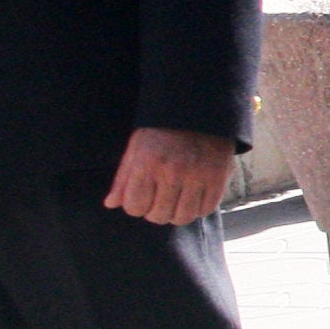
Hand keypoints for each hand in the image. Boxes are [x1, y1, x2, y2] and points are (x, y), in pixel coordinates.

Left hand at [105, 127, 239, 225]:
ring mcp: (197, 176)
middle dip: (156, 211)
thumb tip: (111, 204)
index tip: (143, 197)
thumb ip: (123, 178)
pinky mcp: (218, 178)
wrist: (199, 111)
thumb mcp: (136, 148)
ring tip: (177, 200)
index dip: (136, 205)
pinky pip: (205, 209)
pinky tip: (194, 195)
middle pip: (158, 216)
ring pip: (183, 217)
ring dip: (177, 213)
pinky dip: (199, 208)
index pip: (134, 207)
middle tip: (160, 197)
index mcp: (147, 163)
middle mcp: (172, 171)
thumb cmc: (162, 131)